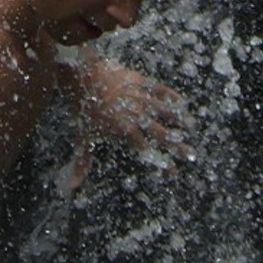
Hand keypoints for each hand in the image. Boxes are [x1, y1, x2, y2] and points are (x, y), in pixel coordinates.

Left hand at [65, 57, 191, 188]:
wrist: (82, 76)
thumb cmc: (83, 108)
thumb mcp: (84, 137)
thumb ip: (82, 161)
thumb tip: (71, 186)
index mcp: (125, 130)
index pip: (146, 151)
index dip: (160, 163)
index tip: (173, 172)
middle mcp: (136, 115)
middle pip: (162, 133)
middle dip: (177, 145)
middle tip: (190, 154)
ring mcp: (140, 97)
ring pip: (165, 110)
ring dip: (179, 119)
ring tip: (190, 127)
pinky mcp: (140, 82)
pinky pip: (159, 90)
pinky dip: (171, 96)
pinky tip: (181, 102)